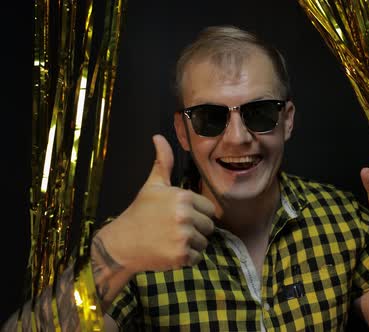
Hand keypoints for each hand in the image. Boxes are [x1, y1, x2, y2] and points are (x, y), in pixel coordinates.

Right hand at [98, 134, 215, 272]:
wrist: (121, 243)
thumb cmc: (139, 213)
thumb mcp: (153, 185)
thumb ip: (163, 162)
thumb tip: (158, 137)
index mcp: (182, 197)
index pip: (209, 210)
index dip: (197, 214)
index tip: (179, 217)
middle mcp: (185, 216)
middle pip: (209, 227)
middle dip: (195, 230)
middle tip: (173, 230)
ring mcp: (183, 237)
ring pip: (204, 243)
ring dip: (191, 245)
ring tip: (171, 240)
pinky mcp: (181, 256)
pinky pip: (197, 258)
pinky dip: (186, 259)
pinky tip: (169, 251)